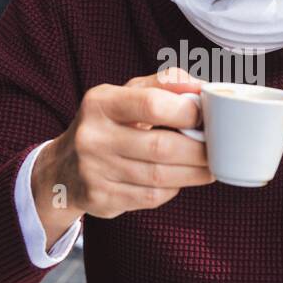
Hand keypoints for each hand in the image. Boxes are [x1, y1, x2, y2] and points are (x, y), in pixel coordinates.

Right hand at [31, 69, 212, 242]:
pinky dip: (172, 189)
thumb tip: (202, 88)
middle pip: (161, 147)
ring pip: (160, 177)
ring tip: (210, 166)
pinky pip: (151, 197)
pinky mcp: (102, 199)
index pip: (151, 104)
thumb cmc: (107, 124)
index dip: (187, 112)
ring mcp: (94, 171)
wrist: (63, 169)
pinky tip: (179, 179)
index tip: (206, 117)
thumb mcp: (126, 94)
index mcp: (100, 103)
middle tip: (219, 149)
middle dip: (199, 150)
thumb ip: (165, 83)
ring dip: (194, 173)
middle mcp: (93, 137)